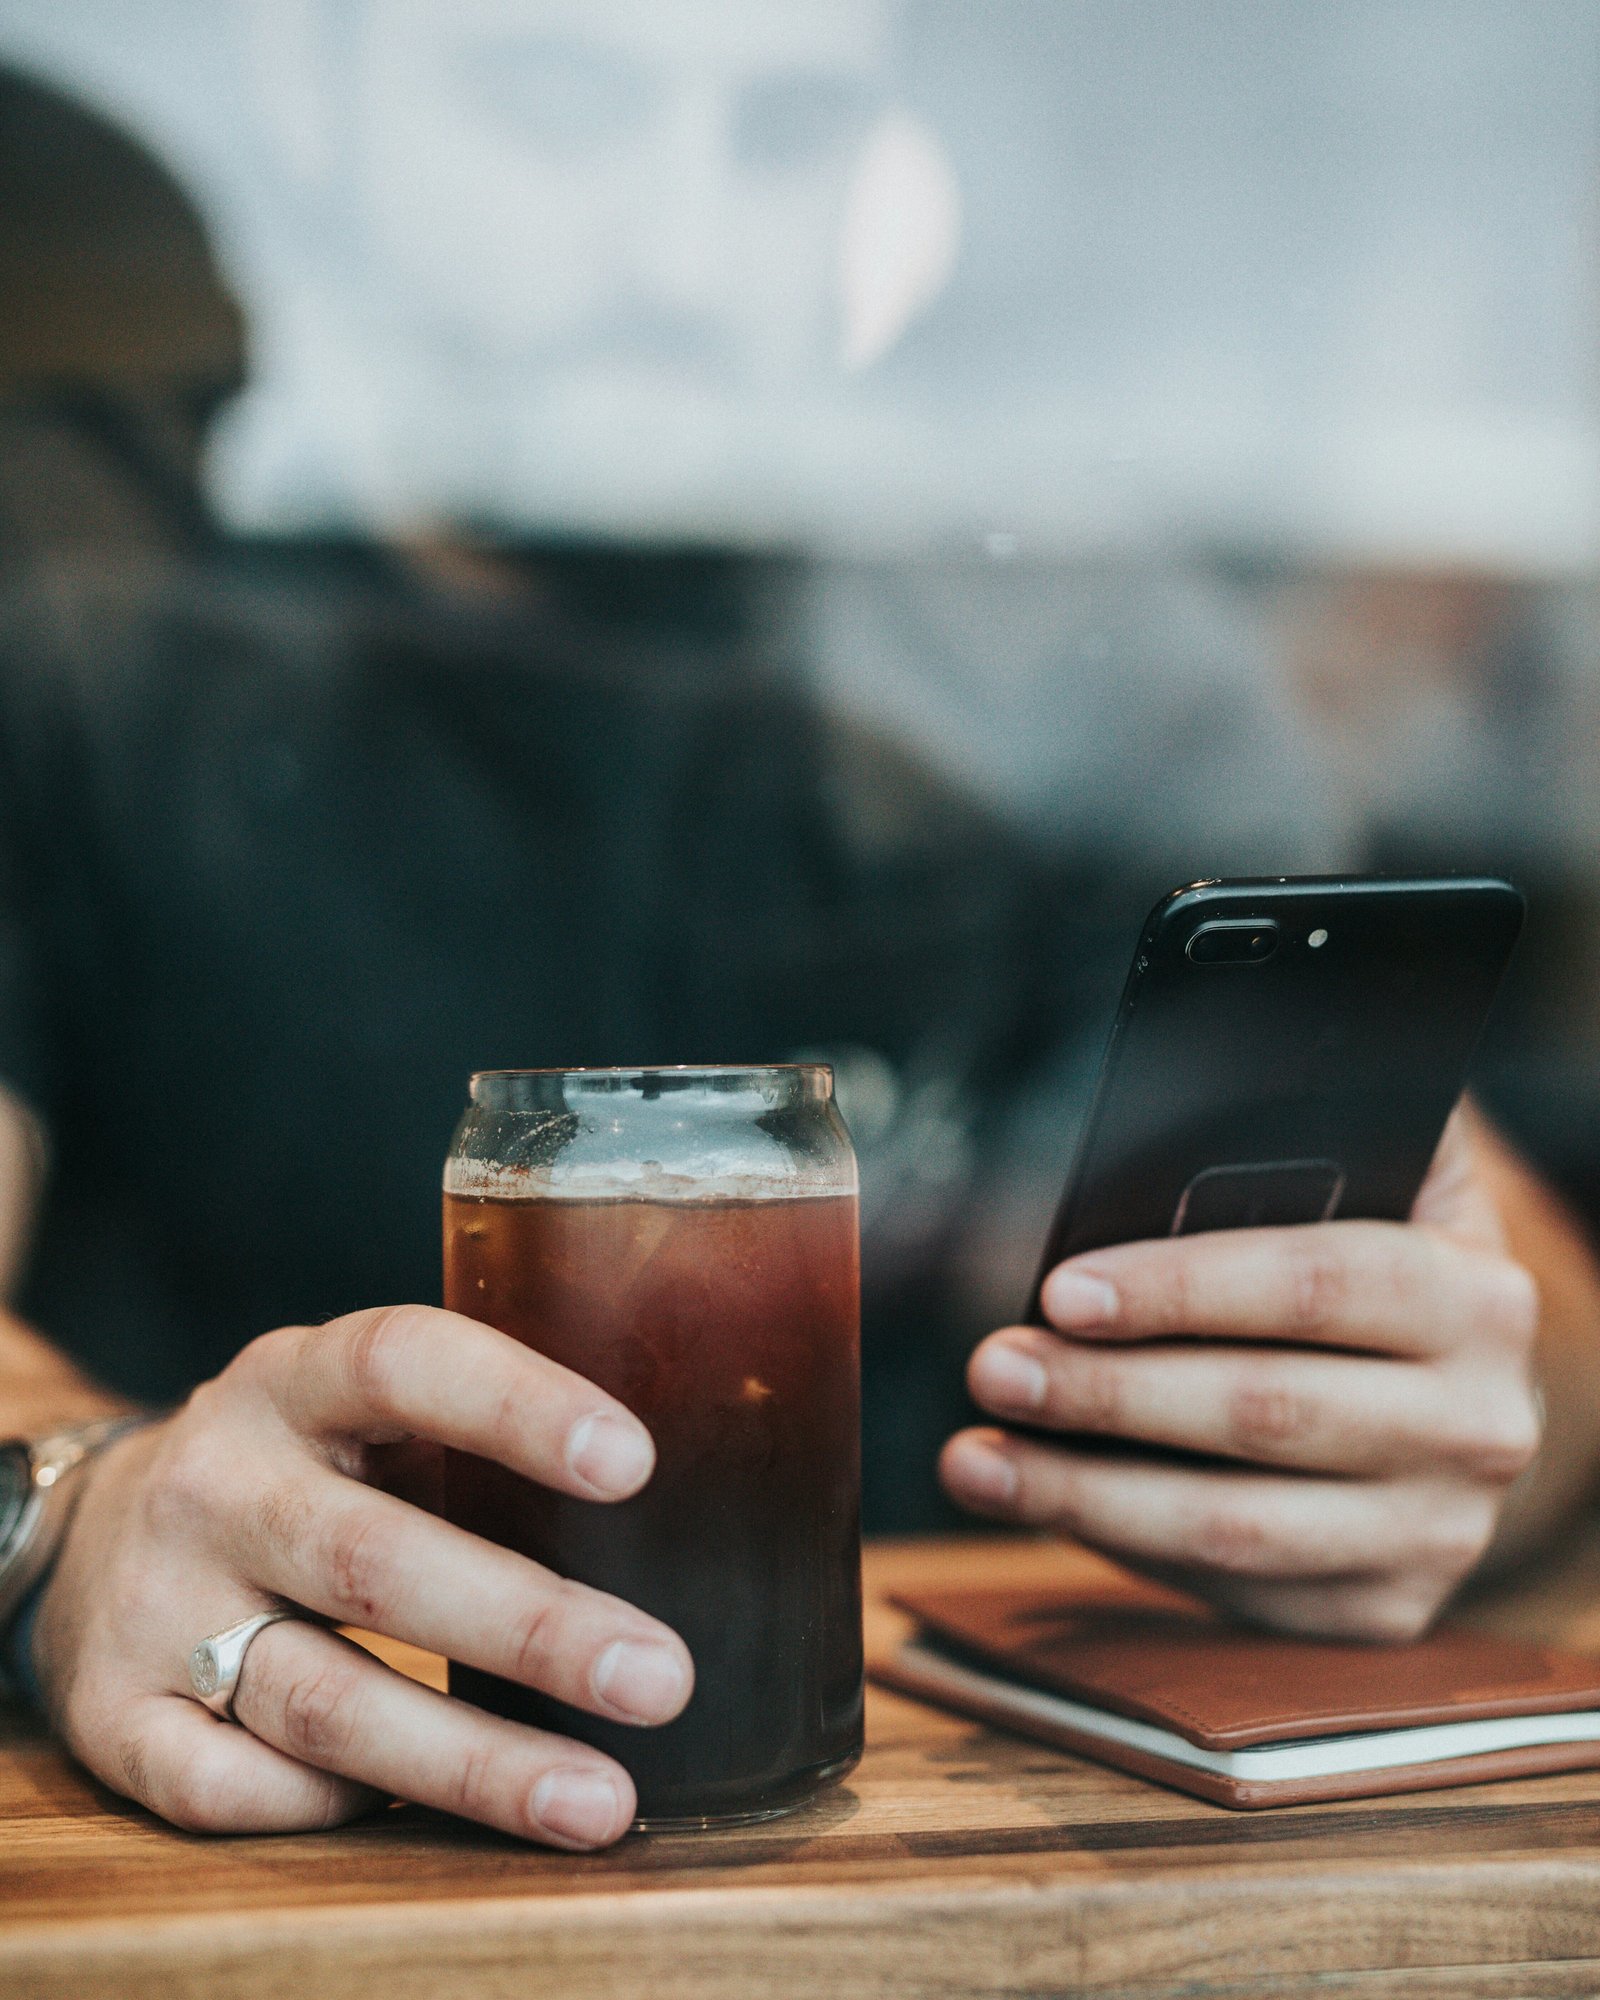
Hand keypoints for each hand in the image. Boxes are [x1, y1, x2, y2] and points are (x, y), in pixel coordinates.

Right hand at [30, 1305, 692, 1843]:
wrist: (93, 1534)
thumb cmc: (300, 1469)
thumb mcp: (361, 1412)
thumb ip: (474, 1438)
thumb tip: (680, 1508)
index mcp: (294, 1380)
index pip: (402, 1363)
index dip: (517, 1406)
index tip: (634, 1461)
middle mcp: (217, 1481)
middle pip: (377, 1561)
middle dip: (530, 1628)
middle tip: (660, 1677)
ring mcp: (153, 1603)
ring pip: (321, 1699)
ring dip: (472, 1759)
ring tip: (599, 1799)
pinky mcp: (112, 1714)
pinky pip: (232, 1787)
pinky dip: (330, 1806)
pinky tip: (418, 1815)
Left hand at [941, 1107, 1541, 1637]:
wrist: (1460, 1388)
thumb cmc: (1368, 1261)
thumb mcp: (1378, 1179)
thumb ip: (1304, 1138)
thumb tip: (1168, 1122)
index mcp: (1475, 1298)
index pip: (1314, 1286)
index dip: (1180, 1289)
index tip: (1061, 1292)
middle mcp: (1476, 1425)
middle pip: (1262, 1412)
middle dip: (1105, 1393)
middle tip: (992, 1368)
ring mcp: (1438, 1533)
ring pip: (1237, 1527)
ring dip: (1084, 1494)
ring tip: (977, 1461)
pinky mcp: (1385, 1610)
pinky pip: (1233, 1591)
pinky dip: (1122, 1548)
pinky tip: (1045, 1505)